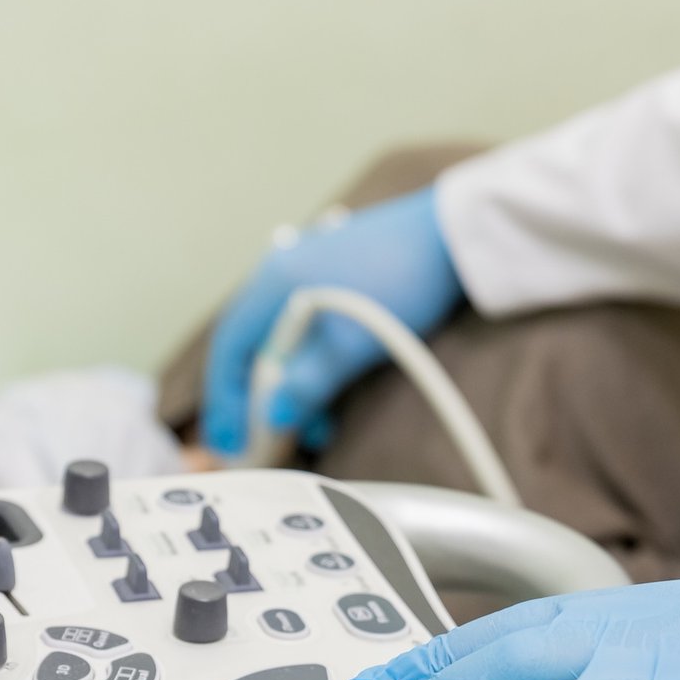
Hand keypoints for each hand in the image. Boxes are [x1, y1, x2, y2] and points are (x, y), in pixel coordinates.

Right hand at [201, 187, 463, 455]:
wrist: (454, 236)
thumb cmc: (402, 281)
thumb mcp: (352, 346)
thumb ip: (308, 385)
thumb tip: (274, 417)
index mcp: (272, 284)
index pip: (229, 351)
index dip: (225, 400)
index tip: (230, 440)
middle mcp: (279, 274)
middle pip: (250, 348)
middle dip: (255, 401)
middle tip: (262, 443)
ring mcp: (306, 272)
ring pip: (279, 343)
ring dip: (287, 388)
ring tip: (312, 428)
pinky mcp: (334, 278)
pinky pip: (303, 331)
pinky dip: (307, 367)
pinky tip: (328, 390)